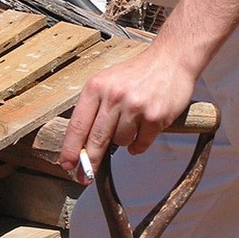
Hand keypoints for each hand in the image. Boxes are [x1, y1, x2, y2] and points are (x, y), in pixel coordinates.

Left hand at [59, 44, 195, 180]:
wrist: (170, 59)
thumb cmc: (136, 73)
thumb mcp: (108, 82)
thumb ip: (94, 108)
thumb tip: (82, 143)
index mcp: (96, 87)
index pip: (78, 124)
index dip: (71, 149)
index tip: (67, 165)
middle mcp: (114, 96)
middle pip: (96, 139)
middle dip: (90, 162)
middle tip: (85, 178)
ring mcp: (135, 106)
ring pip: (120, 142)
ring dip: (124, 140)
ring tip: (132, 123)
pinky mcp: (155, 116)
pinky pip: (141, 144)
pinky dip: (140, 144)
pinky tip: (143, 130)